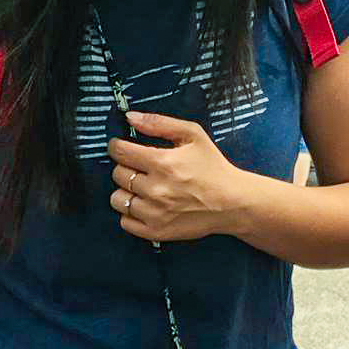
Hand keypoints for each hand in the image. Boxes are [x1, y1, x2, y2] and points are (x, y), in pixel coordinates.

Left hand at [108, 111, 253, 243]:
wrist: (232, 203)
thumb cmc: (213, 167)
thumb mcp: (193, 134)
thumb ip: (159, 123)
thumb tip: (129, 116)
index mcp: (163, 162)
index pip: (121, 152)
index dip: (117, 146)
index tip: (121, 147)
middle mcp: (155, 189)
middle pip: (118, 174)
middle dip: (125, 167)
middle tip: (139, 167)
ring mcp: (154, 213)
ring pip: (117, 199)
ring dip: (125, 191)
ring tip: (140, 188)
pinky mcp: (155, 232)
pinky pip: (125, 222)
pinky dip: (129, 213)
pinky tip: (143, 205)